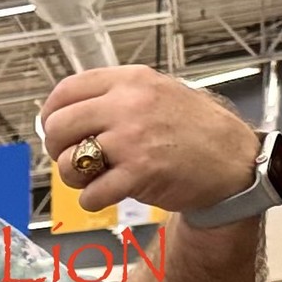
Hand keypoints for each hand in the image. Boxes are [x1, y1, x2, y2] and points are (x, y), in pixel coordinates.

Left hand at [41, 66, 259, 215]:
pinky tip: (108, 194)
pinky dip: (93, 201)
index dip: (50, 115)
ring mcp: (133, 138)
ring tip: (94, 177)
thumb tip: (64, 112)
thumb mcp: (155, 93)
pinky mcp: (139, 172)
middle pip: (59, 127)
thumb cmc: (191, 129)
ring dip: (74, 178)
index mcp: (130, 80)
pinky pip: (90, 195)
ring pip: (68, 163)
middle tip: (74, 159)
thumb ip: (114, 98)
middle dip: (57, 149)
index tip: (54, 130)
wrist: (231, 158)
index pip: (66, 91)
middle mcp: (128, 104)